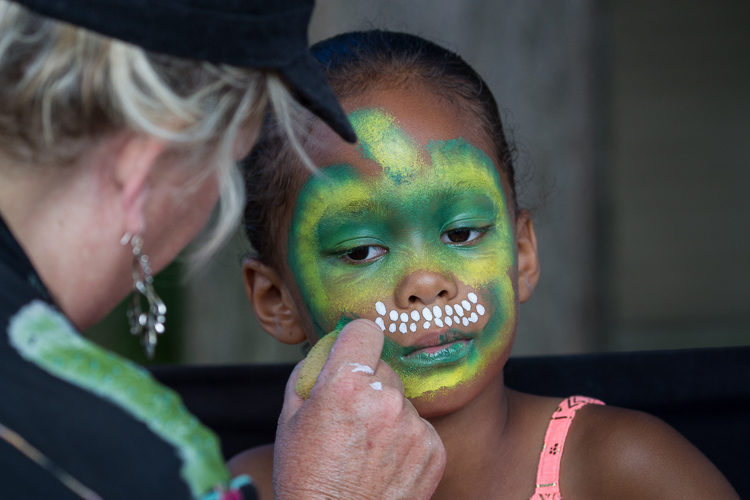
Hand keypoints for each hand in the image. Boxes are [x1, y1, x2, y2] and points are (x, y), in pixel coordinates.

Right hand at [273, 319, 445, 499]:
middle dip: (367, 385)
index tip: (352, 355)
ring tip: (365, 448)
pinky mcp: (434, 448)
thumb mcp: (289, 418)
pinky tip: (383, 462)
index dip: (355, 342)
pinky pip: (419, 426)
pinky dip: (405, 439)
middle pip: (382, 368)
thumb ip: (309, 372)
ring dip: (387, 414)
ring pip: (400, 399)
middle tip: (349, 420)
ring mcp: (413, 425)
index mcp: (346, 384)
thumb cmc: (305, 477)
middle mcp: (385, 399)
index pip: (366, 330)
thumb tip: (330, 346)